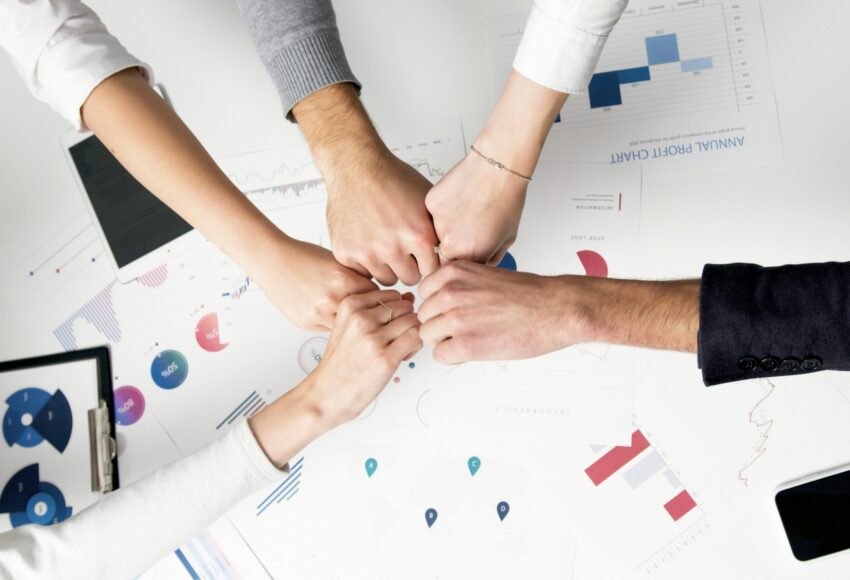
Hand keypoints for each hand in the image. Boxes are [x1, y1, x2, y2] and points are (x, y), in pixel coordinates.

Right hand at [251, 237, 377, 330]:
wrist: (272, 260)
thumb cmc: (303, 256)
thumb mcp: (338, 261)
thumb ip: (357, 277)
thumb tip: (376, 292)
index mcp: (343, 279)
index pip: (377, 296)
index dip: (379, 297)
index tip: (381, 299)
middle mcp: (331, 298)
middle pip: (364, 314)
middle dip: (367, 313)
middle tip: (369, 311)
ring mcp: (317, 313)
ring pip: (347, 326)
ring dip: (350, 322)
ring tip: (350, 315)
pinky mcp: (306, 322)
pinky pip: (329, 329)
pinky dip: (333, 323)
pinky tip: (330, 314)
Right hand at [292, 83, 438, 285]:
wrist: (356, 167)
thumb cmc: (392, 179)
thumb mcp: (427, 202)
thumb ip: (438, 231)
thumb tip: (455, 252)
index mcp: (419, 235)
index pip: (433, 271)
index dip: (429, 263)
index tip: (424, 257)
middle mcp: (394, 247)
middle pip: (410, 279)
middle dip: (410, 267)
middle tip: (403, 250)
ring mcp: (368, 252)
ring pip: (386, 279)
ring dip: (388, 267)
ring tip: (385, 244)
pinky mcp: (346, 253)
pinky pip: (363, 273)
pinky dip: (365, 262)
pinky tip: (368, 242)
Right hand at [308, 289, 422, 425]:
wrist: (328, 393)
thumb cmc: (341, 363)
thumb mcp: (350, 326)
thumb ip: (377, 310)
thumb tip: (409, 298)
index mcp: (350, 305)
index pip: (392, 294)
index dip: (397, 310)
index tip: (389, 326)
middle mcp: (361, 318)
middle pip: (405, 307)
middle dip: (407, 321)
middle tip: (397, 339)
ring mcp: (373, 338)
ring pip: (413, 321)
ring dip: (412, 334)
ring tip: (400, 348)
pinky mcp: (385, 357)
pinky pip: (416, 338)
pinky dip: (415, 346)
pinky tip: (403, 355)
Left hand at [417, 261, 580, 363]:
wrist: (555, 309)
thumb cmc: (528, 294)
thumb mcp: (484, 274)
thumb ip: (458, 285)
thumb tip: (439, 301)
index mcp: (453, 272)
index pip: (424, 294)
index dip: (439, 306)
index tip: (454, 311)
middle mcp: (450, 292)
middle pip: (424, 316)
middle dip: (440, 324)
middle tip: (466, 328)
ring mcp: (455, 319)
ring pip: (428, 336)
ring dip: (446, 341)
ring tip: (472, 337)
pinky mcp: (465, 344)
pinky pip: (440, 355)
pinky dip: (454, 356)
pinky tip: (474, 349)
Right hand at [425, 70, 568, 263]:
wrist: (497, 167)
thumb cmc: (507, 199)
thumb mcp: (506, 238)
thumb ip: (489, 259)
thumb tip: (479, 267)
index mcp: (470, 256)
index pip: (456, 271)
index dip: (463, 262)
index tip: (468, 252)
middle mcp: (450, 244)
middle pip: (443, 255)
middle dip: (454, 246)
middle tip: (468, 228)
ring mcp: (437, 223)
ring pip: (435, 234)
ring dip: (447, 228)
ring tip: (466, 211)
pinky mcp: (430, 204)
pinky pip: (432, 215)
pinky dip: (443, 210)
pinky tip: (459, 199)